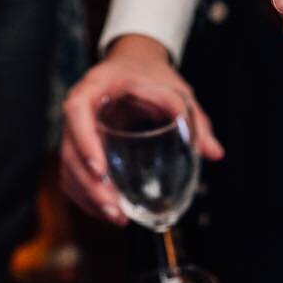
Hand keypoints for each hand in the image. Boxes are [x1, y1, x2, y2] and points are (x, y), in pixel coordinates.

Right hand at [60, 35, 221, 224]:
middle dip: (88, 183)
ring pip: (68, 167)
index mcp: (94, 86)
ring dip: (87, 196)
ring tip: (117, 217)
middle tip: (115, 208)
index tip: (100, 169)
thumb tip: (214, 152)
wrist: (134, 64)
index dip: (83, 141)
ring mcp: (76, 130)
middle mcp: (79, 109)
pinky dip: (86, 197)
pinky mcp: (81, 148)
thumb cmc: (150, 74)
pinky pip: (73, 175)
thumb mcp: (172, 87)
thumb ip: (191, 116)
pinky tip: (109, 212)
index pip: (77, 110)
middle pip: (69, 148)